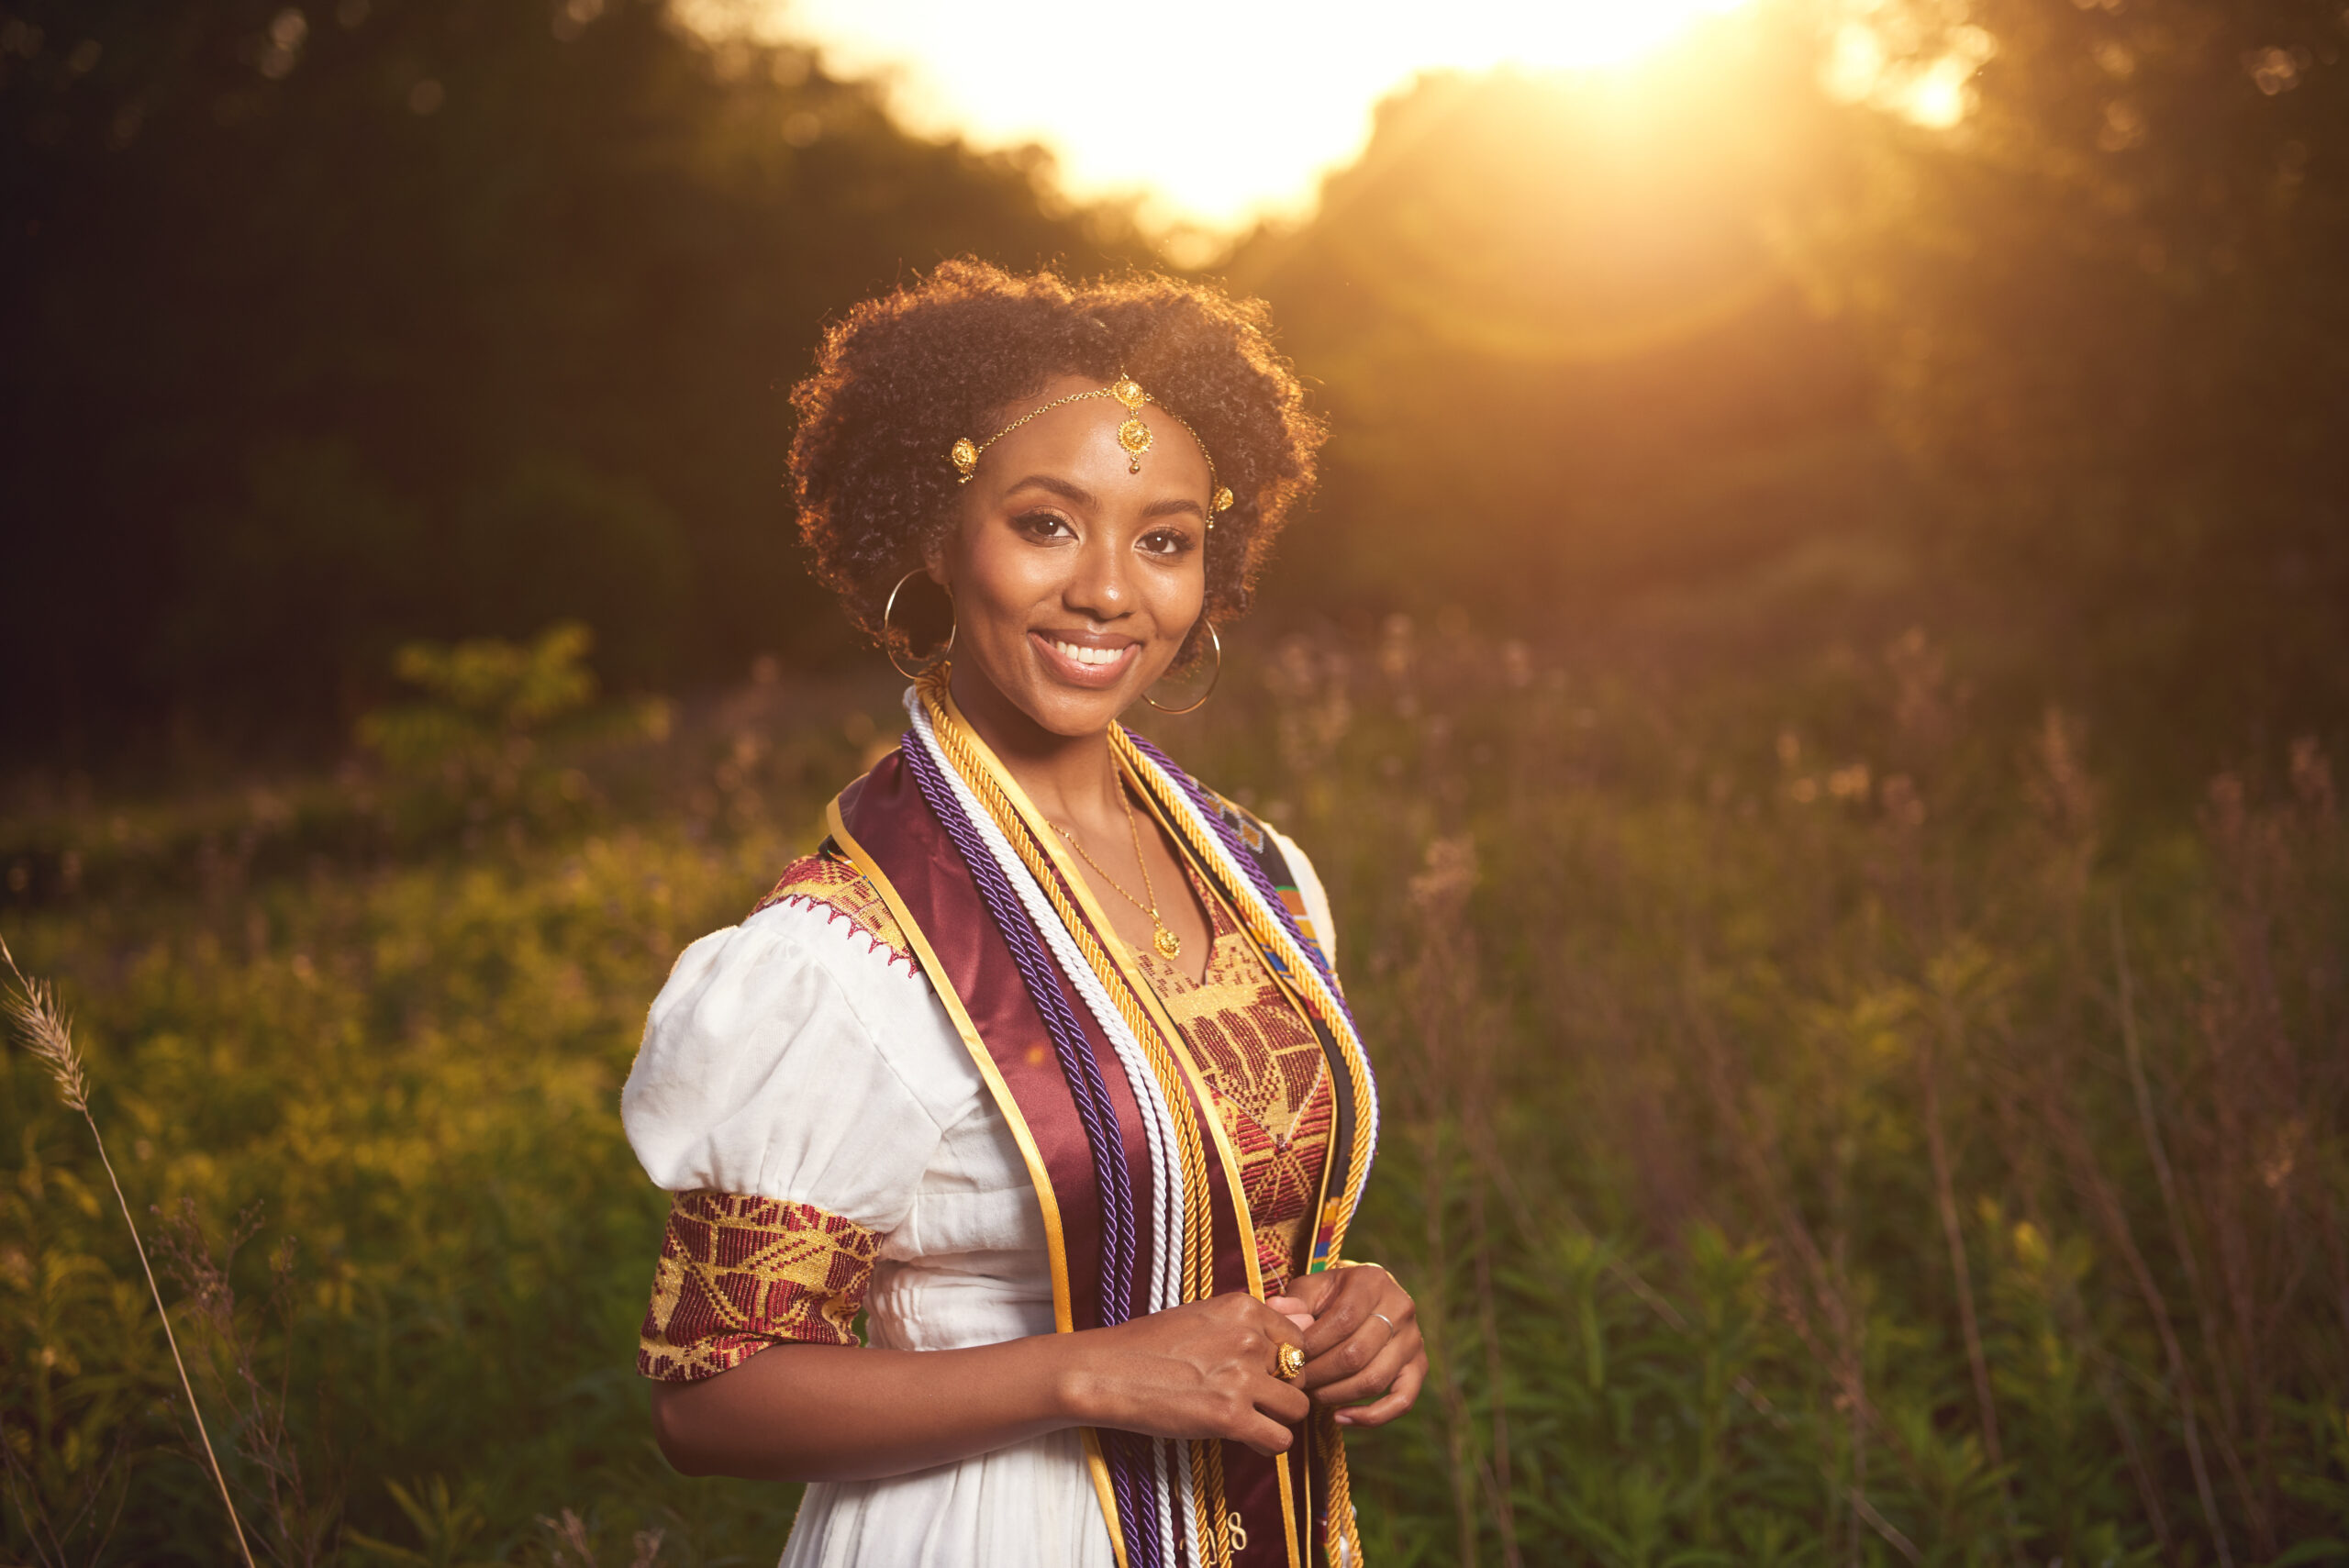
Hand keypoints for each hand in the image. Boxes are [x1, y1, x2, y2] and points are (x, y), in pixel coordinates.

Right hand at [1063, 1293, 1311, 1455]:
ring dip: (1278, 1418)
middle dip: (1283, 1390)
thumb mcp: (1205, 1315)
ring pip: (1297, 1408)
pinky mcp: (1230, 1416)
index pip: (1300, 1339)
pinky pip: (1279, 1440)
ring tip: (1250, 1419)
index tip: (1263, 1372)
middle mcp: (1249, 1338)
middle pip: (1302, 1373)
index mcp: (1244, 1308)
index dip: (1286, 1361)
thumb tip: (1308, 1316)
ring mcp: (1241, 1378)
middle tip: (1252, 1398)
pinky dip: (1267, 1444)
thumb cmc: (1150, 1344)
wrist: (1107, 1372)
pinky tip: (1245, 1438)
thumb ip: (1257, 1319)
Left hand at [1264, 1264, 1426, 1427]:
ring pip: (1374, 1380)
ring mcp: (1413, 1339)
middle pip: (1357, 1354)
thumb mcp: (1313, 1288)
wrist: (1368, 1296)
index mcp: (1372, 1281)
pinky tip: (1341, 1418)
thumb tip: (1277, 1311)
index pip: (1342, 1320)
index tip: (1289, 1358)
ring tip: (1312, 1395)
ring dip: (1337, 1395)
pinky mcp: (1419, 1366)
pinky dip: (1372, 1417)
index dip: (1313, 1345)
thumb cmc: (1333, 1294)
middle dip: (1319, 1374)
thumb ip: (1295, 1301)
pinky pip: (1402, 1401)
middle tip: (1296, 1381)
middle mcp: (1400, 1308)